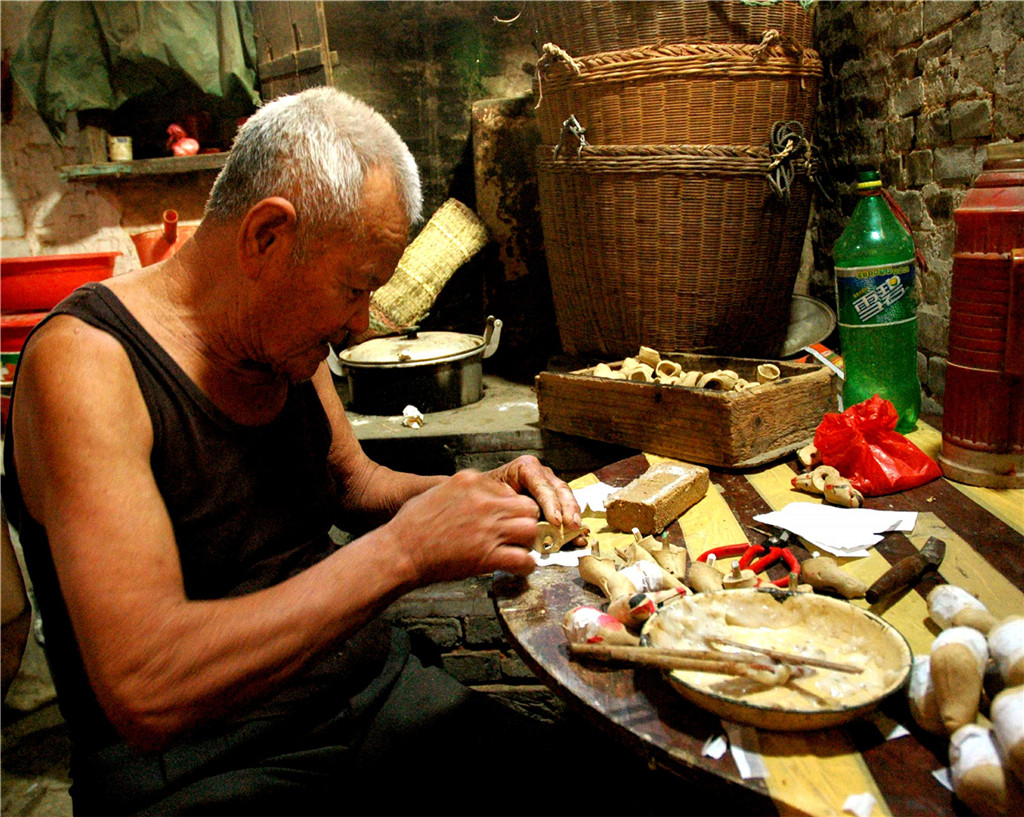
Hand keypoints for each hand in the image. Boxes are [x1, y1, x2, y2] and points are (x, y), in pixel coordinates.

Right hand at [386, 469, 540, 582]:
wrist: (400, 551)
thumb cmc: (411, 525)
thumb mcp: (437, 492)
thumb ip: (461, 491)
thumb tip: (476, 498)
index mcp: (470, 482)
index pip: (508, 490)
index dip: (509, 506)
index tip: (505, 518)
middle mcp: (483, 501)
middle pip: (527, 507)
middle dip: (525, 521)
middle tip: (518, 533)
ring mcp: (487, 528)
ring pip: (530, 530)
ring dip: (527, 542)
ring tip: (518, 549)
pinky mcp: (487, 555)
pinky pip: (523, 559)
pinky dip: (525, 566)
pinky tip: (519, 568)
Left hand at [486, 455, 583, 535]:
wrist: (484, 502)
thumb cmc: (487, 498)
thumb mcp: (493, 498)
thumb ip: (510, 506)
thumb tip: (528, 522)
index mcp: (525, 468)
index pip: (540, 482)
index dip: (549, 501)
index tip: (555, 519)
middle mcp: (541, 475)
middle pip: (558, 489)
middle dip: (567, 508)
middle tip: (571, 525)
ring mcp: (550, 487)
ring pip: (566, 499)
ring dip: (573, 517)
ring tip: (578, 531)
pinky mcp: (555, 502)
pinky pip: (566, 511)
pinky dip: (572, 523)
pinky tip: (580, 534)